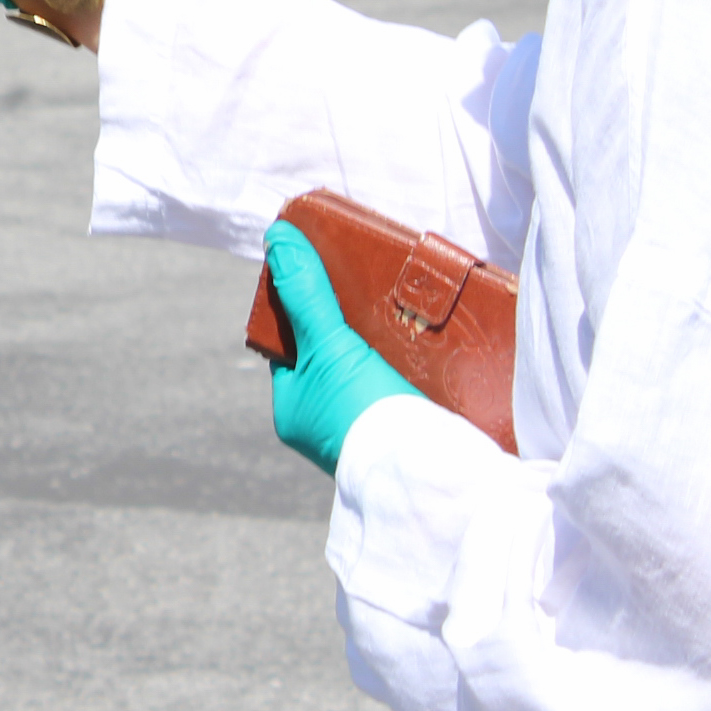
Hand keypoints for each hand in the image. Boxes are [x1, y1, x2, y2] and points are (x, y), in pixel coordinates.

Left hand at [264, 221, 423, 475]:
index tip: (322, 273)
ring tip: (407, 304)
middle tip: (371, 284)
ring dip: (389, 342)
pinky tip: (433, 339)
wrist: (430, 474)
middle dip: (352, 324)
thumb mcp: (329, 345)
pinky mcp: (412, 433)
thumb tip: (277, 237)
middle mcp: (327, 424)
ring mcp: (369, 431)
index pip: (289, 348)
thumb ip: (305, 295)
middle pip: (334, 356)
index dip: (303, 310)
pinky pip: (409, 388)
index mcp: (295, 411)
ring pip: (373, 370)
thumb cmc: (365, 412)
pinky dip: (417, 364)